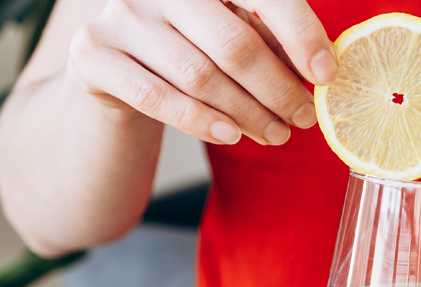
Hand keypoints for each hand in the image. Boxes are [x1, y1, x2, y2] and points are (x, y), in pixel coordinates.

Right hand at [69, 0, 335, 145]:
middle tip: (303, 118)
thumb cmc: (188, 49)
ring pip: (200, 76)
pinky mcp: (93, 54)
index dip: (300, 33)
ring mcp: (121, 16)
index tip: (326, 74)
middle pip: (233, 44)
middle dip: (277, 89)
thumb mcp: (230, 35)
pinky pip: (157, 96)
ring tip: (276, 134)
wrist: (112, 70)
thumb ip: (268, 42)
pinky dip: (200, 121)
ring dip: (247, 114)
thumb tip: (321, 71)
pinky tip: (230, 135)